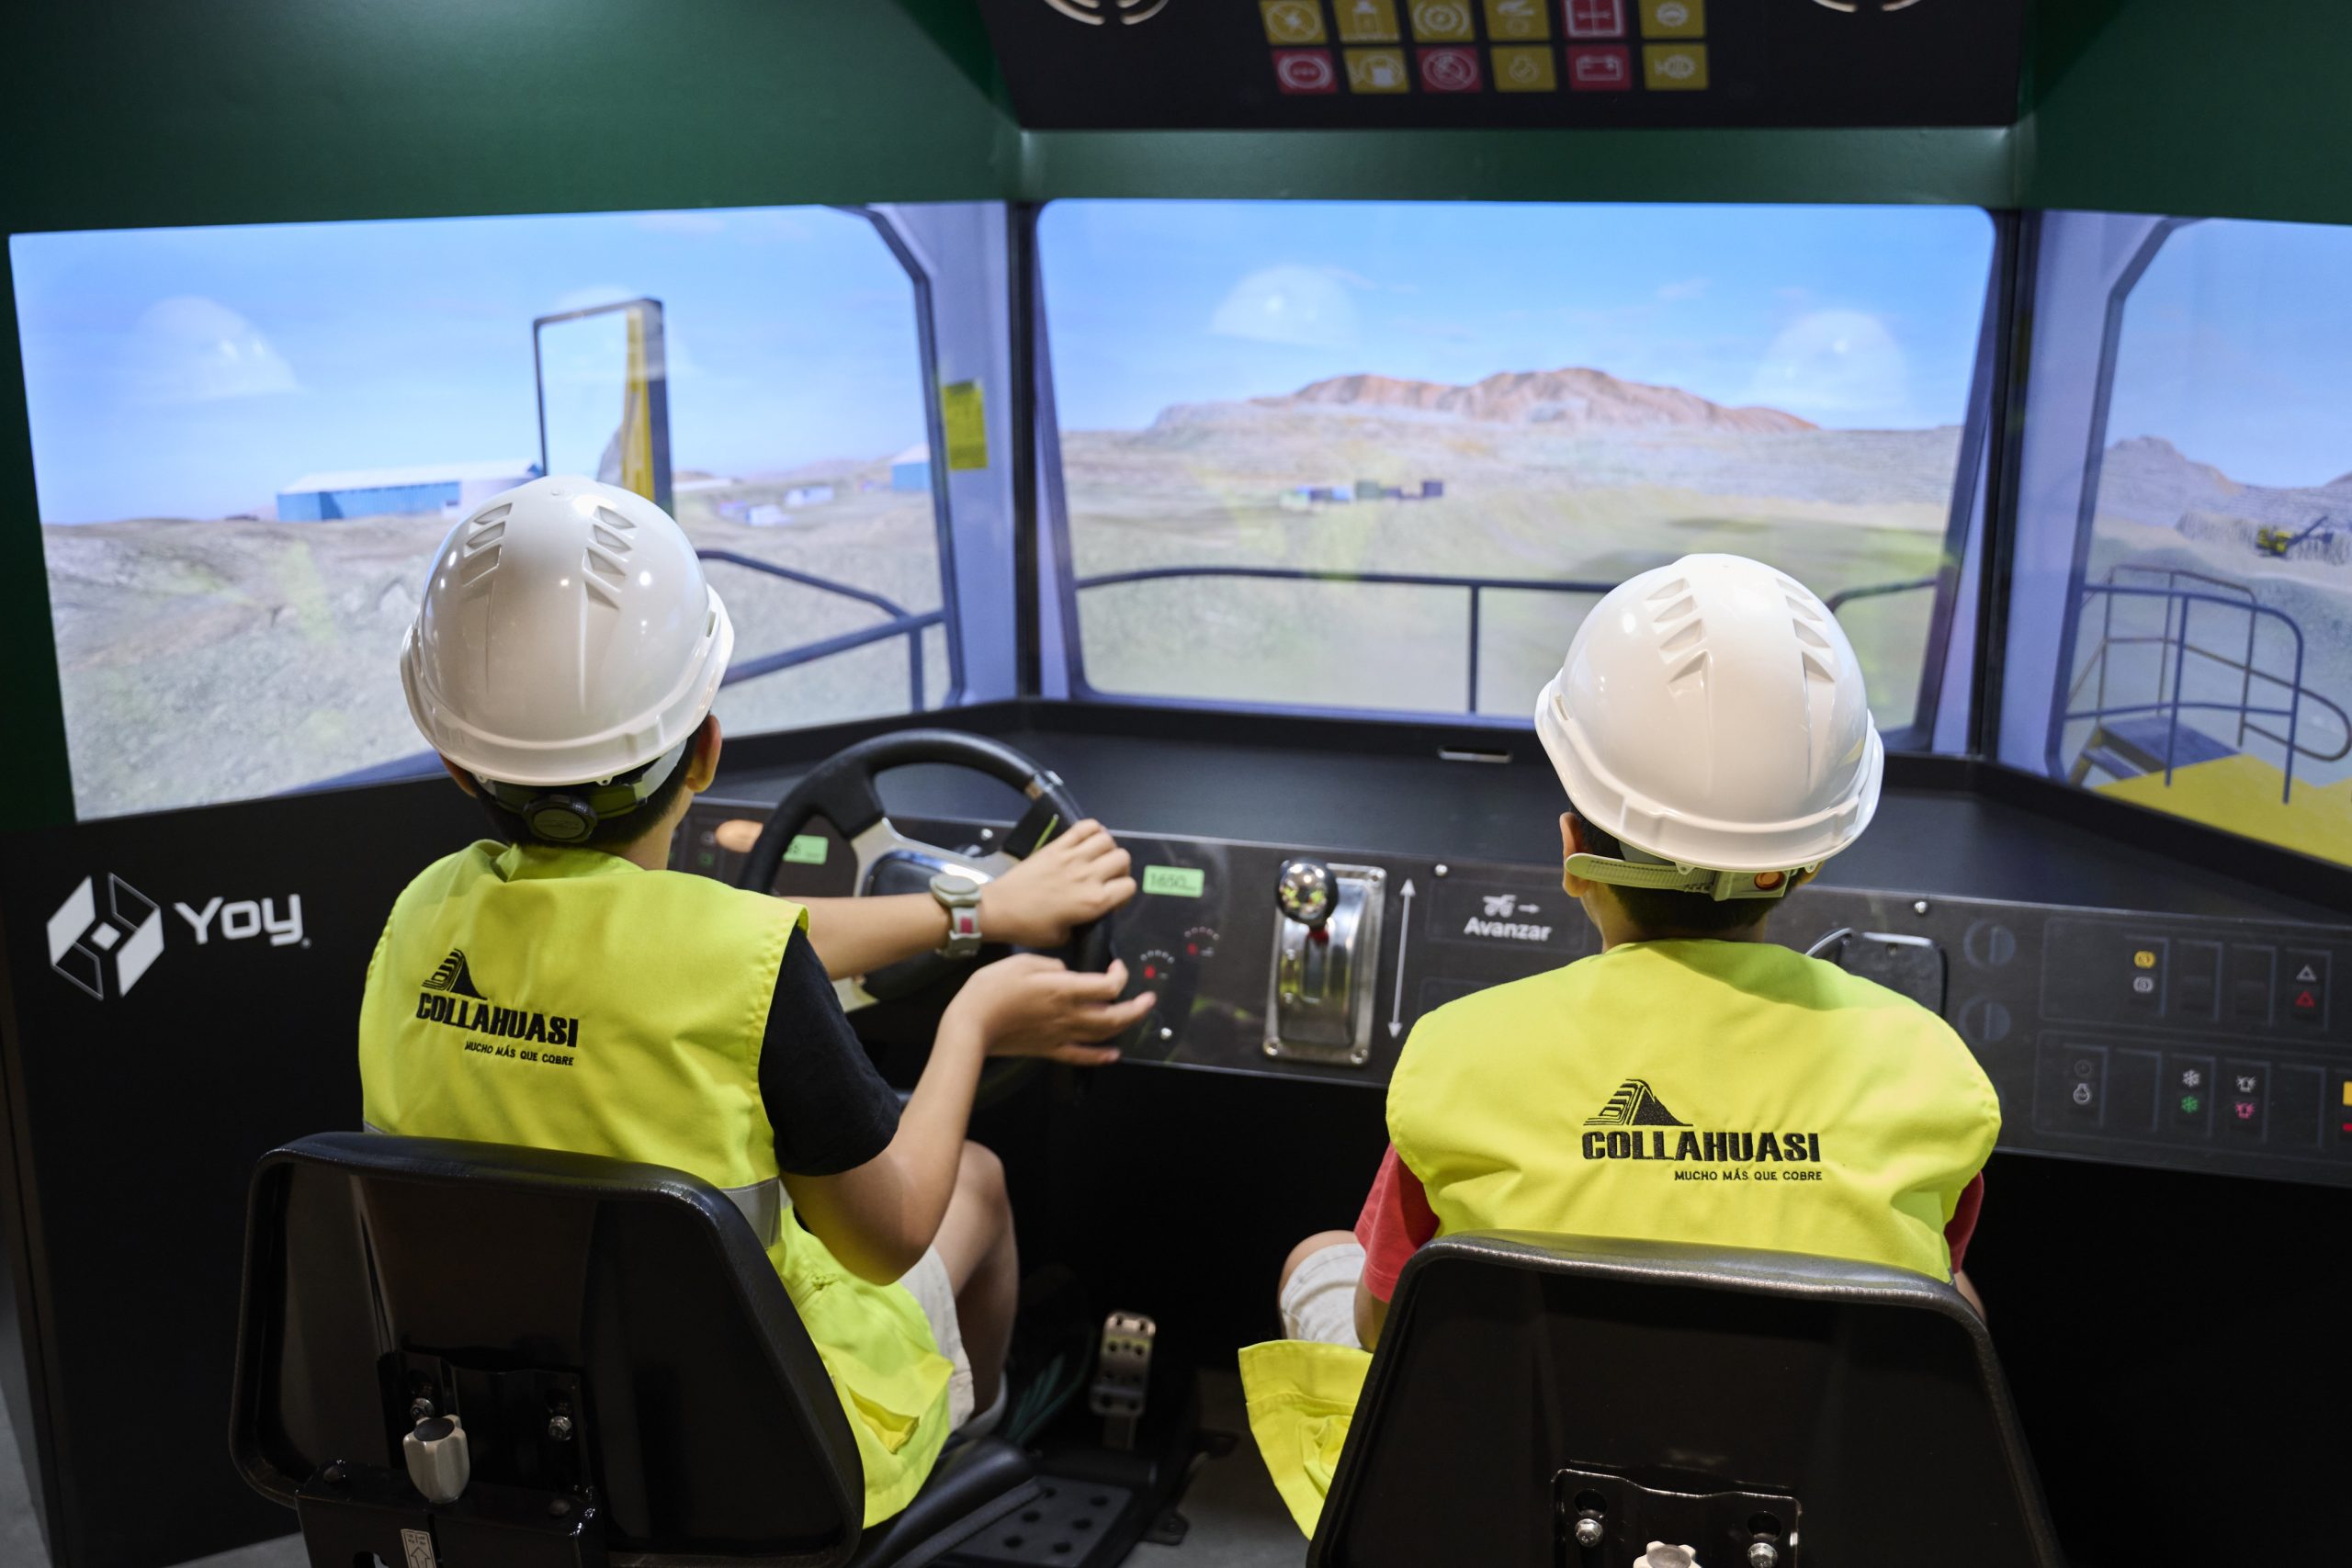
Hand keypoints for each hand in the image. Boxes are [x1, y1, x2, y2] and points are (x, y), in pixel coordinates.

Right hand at [945, 954, 1153, 1066]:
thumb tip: (1067, 973)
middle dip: (1137, 1007)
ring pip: (1103, 1035)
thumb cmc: (993, 988)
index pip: (1108, 985)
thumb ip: (1052, 966)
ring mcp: (1061, 1035)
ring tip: (1135, 1017)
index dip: (1120, 975)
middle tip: (1148, 998)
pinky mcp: (1050, 1050)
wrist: (971, 1024)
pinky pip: (1081, 1056)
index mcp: (1065, 989)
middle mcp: (1069, 1014)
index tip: (1116, 966)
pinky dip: (1101, 1057)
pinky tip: (1113, 1054)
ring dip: (1125, 1026)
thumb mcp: (1023, 962)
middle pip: (1115, 1015)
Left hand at [978, 819, 1135, 947]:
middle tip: (1106, 876)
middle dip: (1119, 868)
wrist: (1000, 908)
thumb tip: (1090, 913)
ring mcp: (1073, 857)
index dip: (1124, 893)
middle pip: (1123, 858)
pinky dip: (1092, 829)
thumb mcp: (1064, 936)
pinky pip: (1084, 827)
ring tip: (1096, 857)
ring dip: (1107, 848)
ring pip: (1107, 840)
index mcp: (1094, 901)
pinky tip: (1087, 839)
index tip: (1111, 898)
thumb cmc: (1030, 928)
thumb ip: (1084, 923)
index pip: (1129, 886)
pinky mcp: (1057, 845)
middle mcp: (1089, 875)